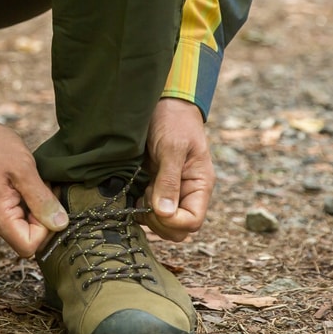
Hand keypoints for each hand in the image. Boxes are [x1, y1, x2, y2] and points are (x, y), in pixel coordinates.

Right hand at [0, 66, 66, 256]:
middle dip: (42, 216)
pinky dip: (25, 201)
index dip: (46, 228)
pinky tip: (24, 181)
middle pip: (26, 238)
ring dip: (34, 207)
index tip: (47, 201)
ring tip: (33, 181)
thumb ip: (41, 199)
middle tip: (44, 187)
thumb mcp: (23, 169)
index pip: (29, 246)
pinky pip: (14, 215)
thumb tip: (60, 224)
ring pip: (22, 226)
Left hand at [142, 98, 213, 241]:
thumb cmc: (173, 120)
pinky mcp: (156, 189)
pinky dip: (139, 208)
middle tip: (146, 195)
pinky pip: (149, 212)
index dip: (172, 221)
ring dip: (148, 215)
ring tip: (141, 190)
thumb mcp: (172, 147)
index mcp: (199, 185)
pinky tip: (133, 192)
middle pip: (178, 230)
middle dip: (158, 220)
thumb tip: (165, 213)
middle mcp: (187, 194)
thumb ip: (168, 180)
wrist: (164, 103)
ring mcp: (172, 193)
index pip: (192, 223)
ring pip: (163, 225)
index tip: (154, 202)